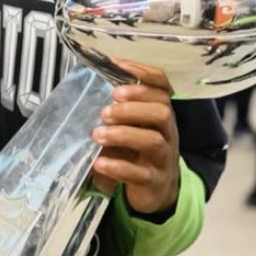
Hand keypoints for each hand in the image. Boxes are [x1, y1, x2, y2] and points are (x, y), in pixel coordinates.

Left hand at [90, 59, 179, 213]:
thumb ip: (117, 107)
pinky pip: (140, 174)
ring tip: (97, 134)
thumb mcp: (130, 125)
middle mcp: (167, 132)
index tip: (117, 65)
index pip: (162, 86)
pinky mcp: (154, 182)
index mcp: (161, 113)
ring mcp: (163, 158)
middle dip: (133, 106)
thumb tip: (87, 81)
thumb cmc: (136, 150)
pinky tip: (99, 162)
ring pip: (153, 141)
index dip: (143, 73)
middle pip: (162, 112)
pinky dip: (118, 167)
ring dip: (123, 134)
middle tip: (105, 110)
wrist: (155, 190)